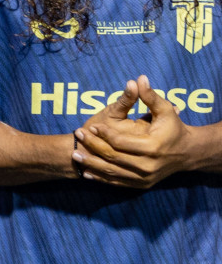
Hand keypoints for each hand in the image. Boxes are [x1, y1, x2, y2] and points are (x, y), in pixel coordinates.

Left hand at [74, 76, 190, 188]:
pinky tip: (86, 171)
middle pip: (113, 157)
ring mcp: (144, 177)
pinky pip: (117, 183)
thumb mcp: (164, 110)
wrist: (187, 153)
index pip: (121, 142)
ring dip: (91, 164)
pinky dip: (101, 178)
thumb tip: (139, 78)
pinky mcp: (141, 184)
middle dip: (92, 146)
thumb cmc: (173, 128)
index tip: (90, 125)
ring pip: (112, 172)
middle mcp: (148, 165)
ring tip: (75, 154)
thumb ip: (149, 96)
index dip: (104, 134)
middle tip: (77, 135)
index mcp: (153, 147)